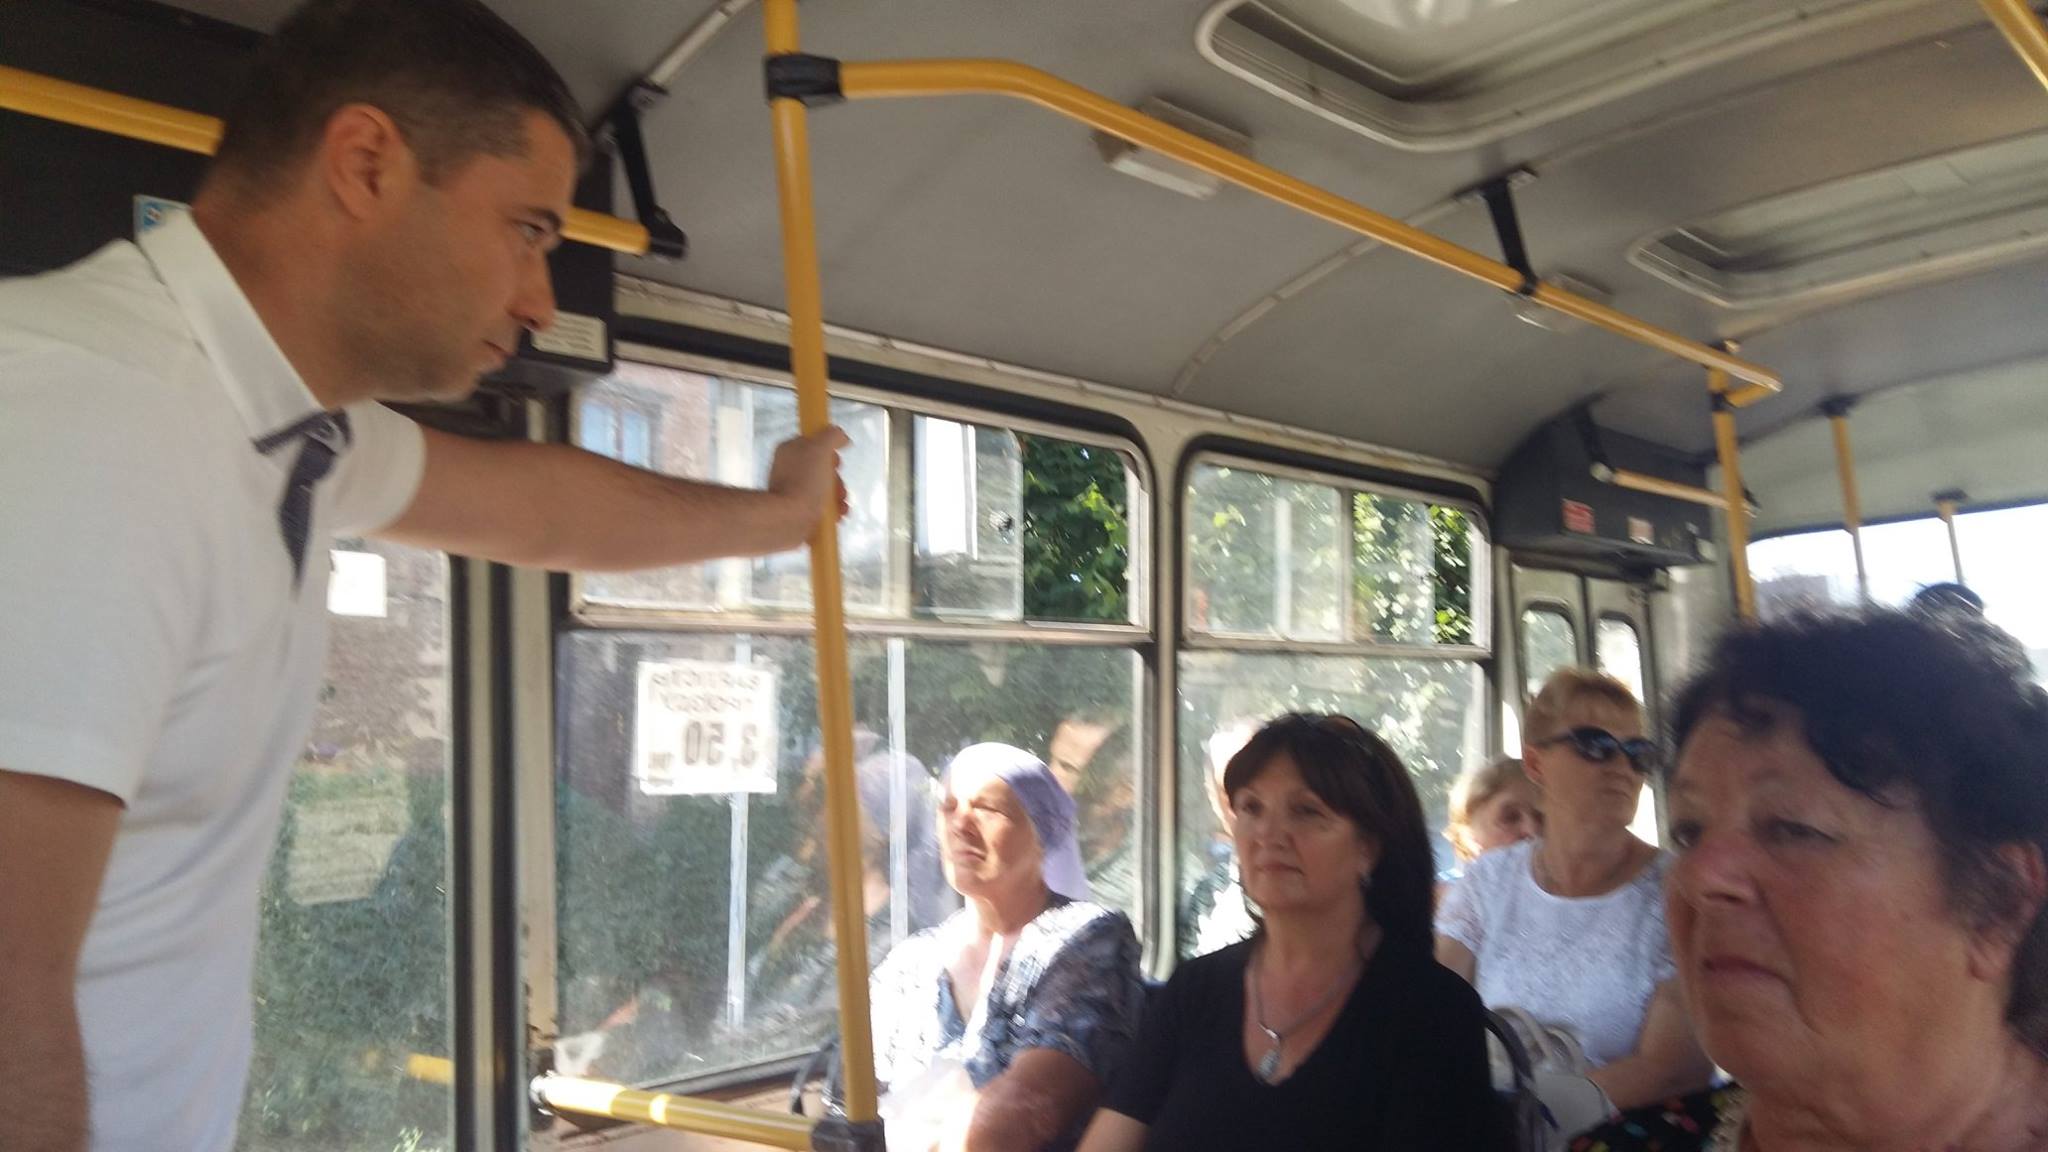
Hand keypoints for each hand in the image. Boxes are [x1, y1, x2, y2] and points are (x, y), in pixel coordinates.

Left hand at [766, 425, 850, 539]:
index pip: (815, 445)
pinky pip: (820, 508)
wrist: (788, 520)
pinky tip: (838, 517)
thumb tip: (841, 436)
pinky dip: (832, 512)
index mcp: (790, 451)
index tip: (836, 464)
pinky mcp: (796, 512)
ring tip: (841, 508)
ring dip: (838, 498)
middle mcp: (789, 470)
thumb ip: (832, 436)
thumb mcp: (820, 449)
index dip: (830, 453)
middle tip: (838, 490)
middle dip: (837, 481)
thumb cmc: (804, 482)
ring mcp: (792, 492)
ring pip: (824, 490)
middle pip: (823, 470)